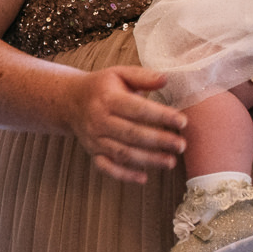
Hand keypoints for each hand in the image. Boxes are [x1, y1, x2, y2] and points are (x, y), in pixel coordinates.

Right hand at [54, 64, 185, 183]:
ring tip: (170, 161)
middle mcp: (99, 120)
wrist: (70, 100)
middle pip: (132, 134)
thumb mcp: (119, 74)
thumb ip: (143, 76)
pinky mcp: (93, 152)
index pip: (137, 109)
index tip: (182, 121)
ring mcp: (95, 138)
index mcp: (107, 98)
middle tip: (181, 145)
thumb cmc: (101, 87)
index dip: (161, 115)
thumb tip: (166, 79)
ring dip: (148, 160)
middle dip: (159, 141)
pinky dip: (124, 175)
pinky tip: (143, 178)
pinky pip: (107, 167)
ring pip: (122, 153)